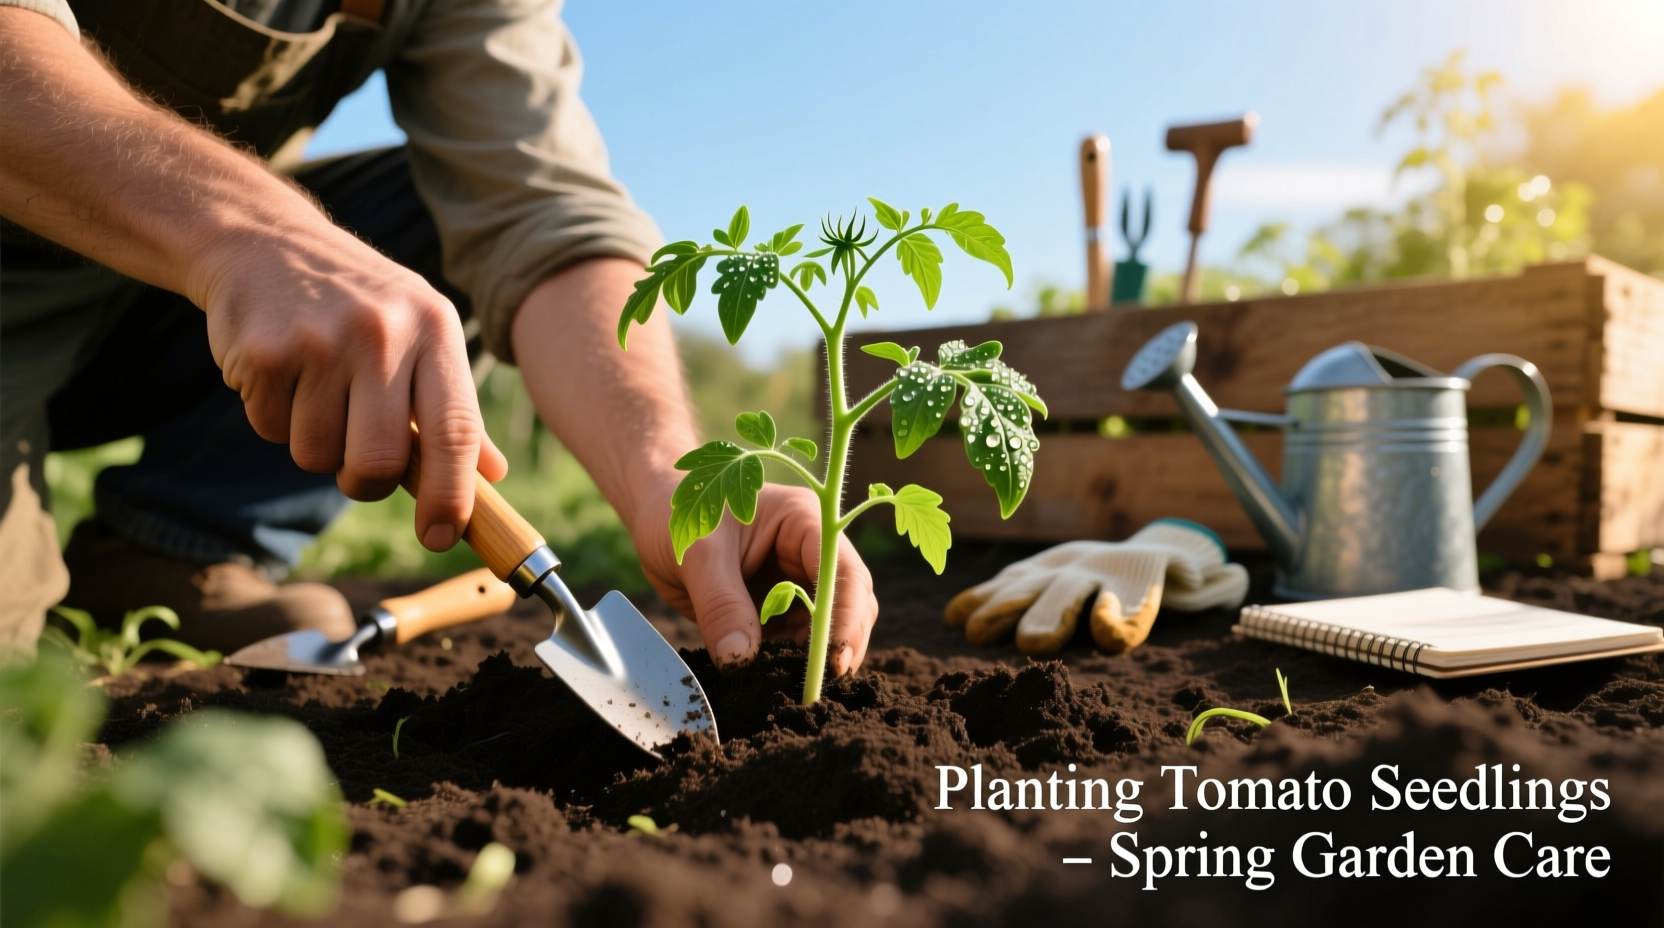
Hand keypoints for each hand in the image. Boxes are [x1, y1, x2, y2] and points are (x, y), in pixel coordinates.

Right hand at [193, 228, 506, 550]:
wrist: (264, 240)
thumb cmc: (360, 302)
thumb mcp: (421, 332)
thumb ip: (453, 406)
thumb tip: (494, 477)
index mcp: (435, 328)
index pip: (455, 431)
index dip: (451, 496)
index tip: (443, 537)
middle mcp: (383, 332)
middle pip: (379, 462)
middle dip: (365, 484)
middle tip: (357, 468)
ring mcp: (319, 340)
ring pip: (318, 456)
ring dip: (316, 447)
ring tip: (316, 392)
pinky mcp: (262, 352)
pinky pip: (272, 431)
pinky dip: (276, 419)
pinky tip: (282, 373)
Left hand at [630, 479, 878, 673]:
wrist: (657, 516)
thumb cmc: (679, 514)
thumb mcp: (696, 553)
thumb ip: (720, 605)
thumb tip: (740, 660)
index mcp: (803, 521)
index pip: (842, 572)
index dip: (845, 617)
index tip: (833, 660)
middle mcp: (811, 552)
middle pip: (850, 602)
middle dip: (841, 643)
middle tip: (818, 686)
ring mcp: (798, 582)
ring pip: (830, 626)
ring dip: (818, 658)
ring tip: (796, 689)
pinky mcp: (780, 609)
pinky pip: (798, 641)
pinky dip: (792, 663)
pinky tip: (775, 679)